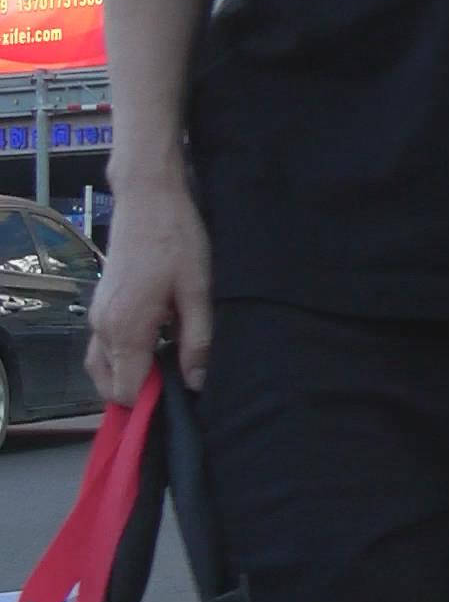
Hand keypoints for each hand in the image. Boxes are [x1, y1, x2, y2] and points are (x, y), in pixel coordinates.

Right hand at [87, 181, 212, 403]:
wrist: (147, 198)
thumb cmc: (176, 240)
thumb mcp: (197, 291)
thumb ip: (196, 341)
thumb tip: (196, 383)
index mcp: (126, 329)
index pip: (128, 392)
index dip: (153, 403)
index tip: (181, 399)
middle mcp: (103, 328)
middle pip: (111, 385)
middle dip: (141, 393)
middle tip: (178, 382)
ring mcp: (97, 316)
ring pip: (103, 368)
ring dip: (130, 375)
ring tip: (167, 367)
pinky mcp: (100, 305)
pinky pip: (104, 347)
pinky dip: (123, 357)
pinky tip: (156, 345)